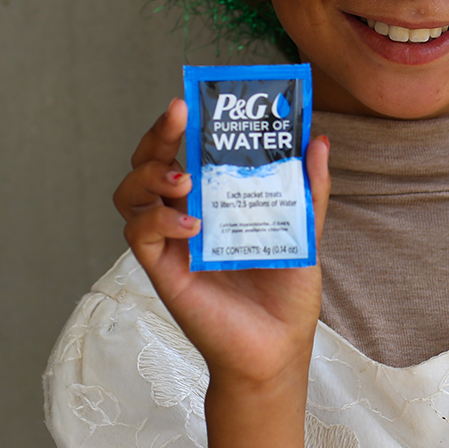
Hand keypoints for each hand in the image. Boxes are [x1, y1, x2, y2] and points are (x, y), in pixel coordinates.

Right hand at [115, 99, 330, 385]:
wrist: (279, 347)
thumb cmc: (286, 290)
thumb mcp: (304, 229)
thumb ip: (309, 186)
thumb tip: (319, 138)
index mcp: (212, 197)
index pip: (183, 149)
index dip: (180, 124)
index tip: (192, 99)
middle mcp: (183, 213)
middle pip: (147, 163)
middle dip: (157, 134)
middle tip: (178, 116)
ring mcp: (169, 242)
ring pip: (129, 194)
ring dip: (150, 174)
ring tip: (183, 175)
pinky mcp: (163, 270)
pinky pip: (139, 236)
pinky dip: (159, 220)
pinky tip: (192, 220)